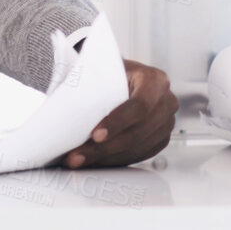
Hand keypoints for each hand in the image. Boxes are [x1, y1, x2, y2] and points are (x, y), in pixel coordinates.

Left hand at [61, 59, 176, 168]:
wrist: (120, 78)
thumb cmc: (110, 72)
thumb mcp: (103, 68)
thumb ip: (92, 80)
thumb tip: (65, 100)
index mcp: (155, 80)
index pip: (139, 106)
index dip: (117, 122)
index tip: (95, 135)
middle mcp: (166, 102)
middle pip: (138, 132)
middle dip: (104, 148)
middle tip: (77, 155)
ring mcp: (166, 123)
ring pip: (137, 148)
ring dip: (105, 158)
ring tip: (78, 160)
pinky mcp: (160, 140)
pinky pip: (138, 156)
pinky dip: (113, 160)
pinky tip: (93, 161)